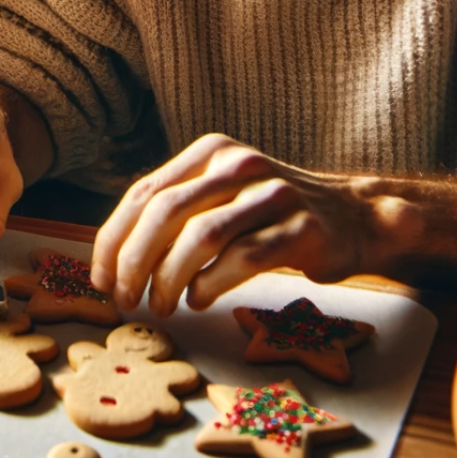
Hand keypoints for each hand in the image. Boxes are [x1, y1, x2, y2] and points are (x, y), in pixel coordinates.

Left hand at [90, 134, 389, 316]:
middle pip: (166, 212)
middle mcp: (239, 164)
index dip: (114, 239)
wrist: (355, 218)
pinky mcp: (301, 228)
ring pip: (201, 235)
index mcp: (211, 152)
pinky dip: (210, 284)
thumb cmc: (272, 216)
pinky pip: (243, 258)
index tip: (101, 278)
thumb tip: (114, 259)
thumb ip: (175, 214)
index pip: (144, 192)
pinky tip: (199, 299)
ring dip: (169, 278)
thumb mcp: (221, 196)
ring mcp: (273, 193)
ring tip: (161, 306)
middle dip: (135, 261)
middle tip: (126, 299)